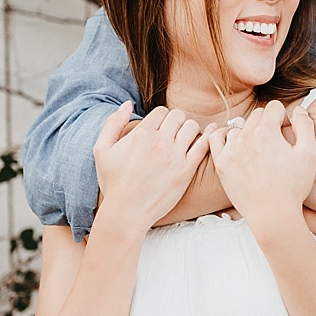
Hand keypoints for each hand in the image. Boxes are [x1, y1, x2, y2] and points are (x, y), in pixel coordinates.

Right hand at [92, 102, 207, 230]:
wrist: (126, 212)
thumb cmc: (113, 183)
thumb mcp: (102, 150)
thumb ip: (113, 123)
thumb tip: (127, 103)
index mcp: (141, 134)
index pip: (161, 111)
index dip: (161, 118)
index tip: (160, 128)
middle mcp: (159, 142)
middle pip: (178, 116)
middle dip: (176, 122)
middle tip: (173, 133)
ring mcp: (174, 156)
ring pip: (192, 127)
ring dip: (189, 130)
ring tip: (185, 139)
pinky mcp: (186, 170)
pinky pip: (204, 145)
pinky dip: (211, 135)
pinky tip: (214, 132)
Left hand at [209, 99, 315, 230]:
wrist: (272, 215)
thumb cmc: (293, 187)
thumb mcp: (309, 154)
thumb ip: (305, 126)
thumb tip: (298, 109)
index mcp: (267, 132)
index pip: (273, 107)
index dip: (283, 117)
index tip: (287, 131)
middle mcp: (246, 137)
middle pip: (256, 115)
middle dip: (267, 123)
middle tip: (275, 142)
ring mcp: (231, 150)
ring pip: (238, 127)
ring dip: (248, 132)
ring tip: (257, 148)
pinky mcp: (221, 163)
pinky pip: (215, 138)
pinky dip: (223, 135)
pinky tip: (232, 141)